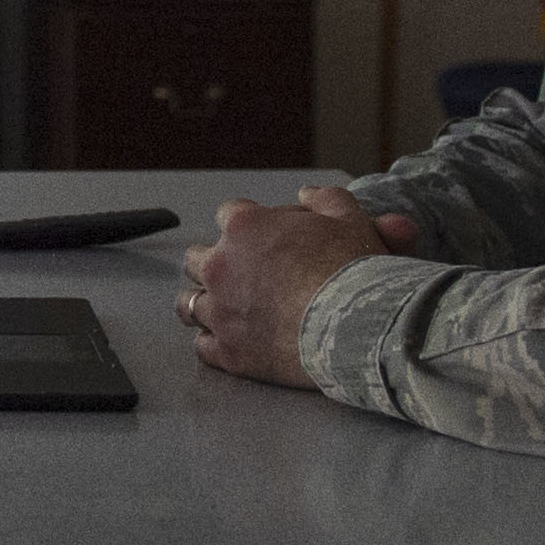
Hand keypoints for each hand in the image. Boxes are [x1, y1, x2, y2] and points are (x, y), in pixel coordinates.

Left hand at [177, 184, 422, 385]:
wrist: (356, 328)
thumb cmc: (352, 271)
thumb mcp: (349, 219)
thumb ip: (325, 199)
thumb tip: (308, 193)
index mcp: (244, 228)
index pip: (227, 214)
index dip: (244, 224)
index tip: (257, 236)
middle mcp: (220, 267)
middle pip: (195, 259)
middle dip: (213, 263)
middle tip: (236, 273)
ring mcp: (220, 311)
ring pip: (188, 304)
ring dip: (204, 303)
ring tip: (222, 308)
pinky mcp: (228, 351)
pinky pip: (202, 346)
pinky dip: (214, 343)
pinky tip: (229, 341)